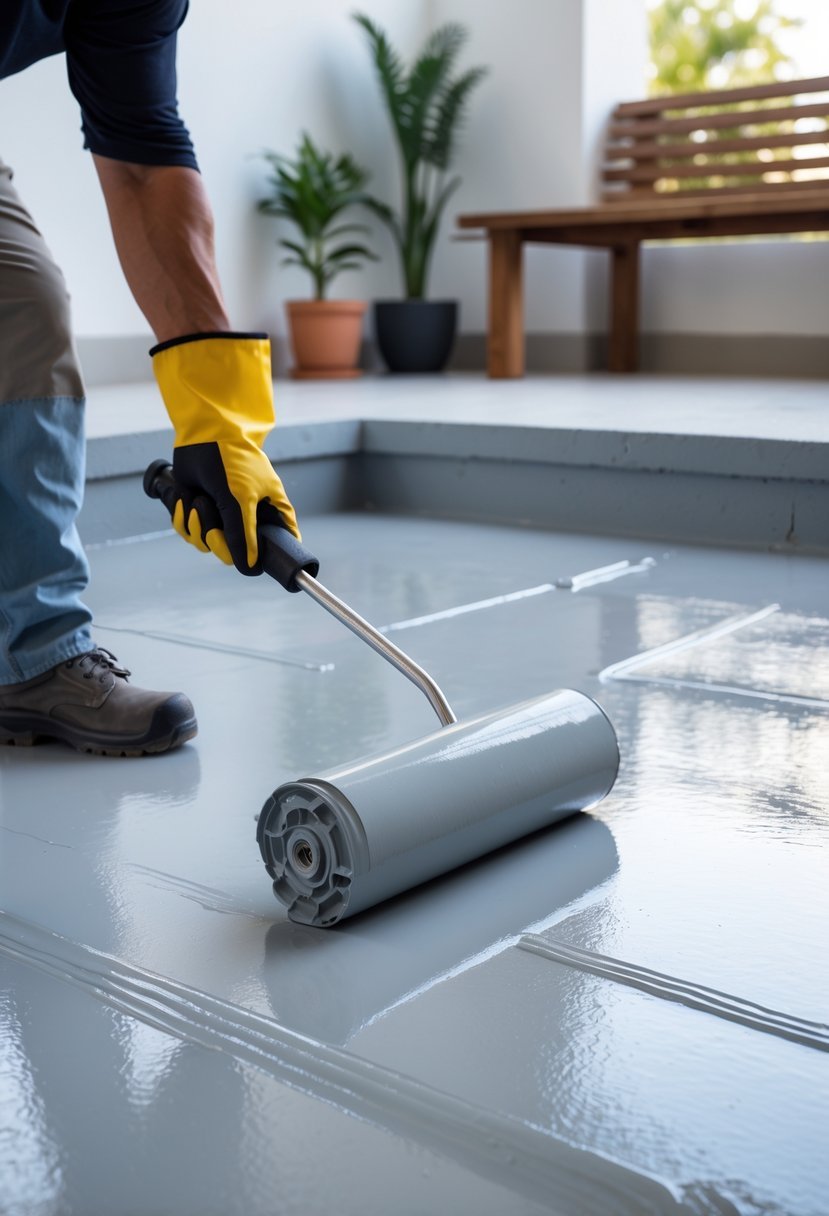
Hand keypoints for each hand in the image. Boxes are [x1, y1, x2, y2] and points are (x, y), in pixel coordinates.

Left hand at [151, 332, 298, 573]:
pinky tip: (187, 499)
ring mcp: (222, 515)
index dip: (268, 559)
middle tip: (214, 529)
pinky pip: (190, 531)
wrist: (203, 435)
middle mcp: (247, 518)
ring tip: (200, 501)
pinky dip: (184, 518)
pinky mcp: (198, 510)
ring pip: (208, 544)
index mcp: (270, 513)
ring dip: (198, 526)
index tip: (256, 564)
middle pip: (235, 554)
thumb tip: (249, 568)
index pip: (280, 545)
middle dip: (219, 542)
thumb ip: (244, 536)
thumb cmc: (232, 462)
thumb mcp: (240, 501)